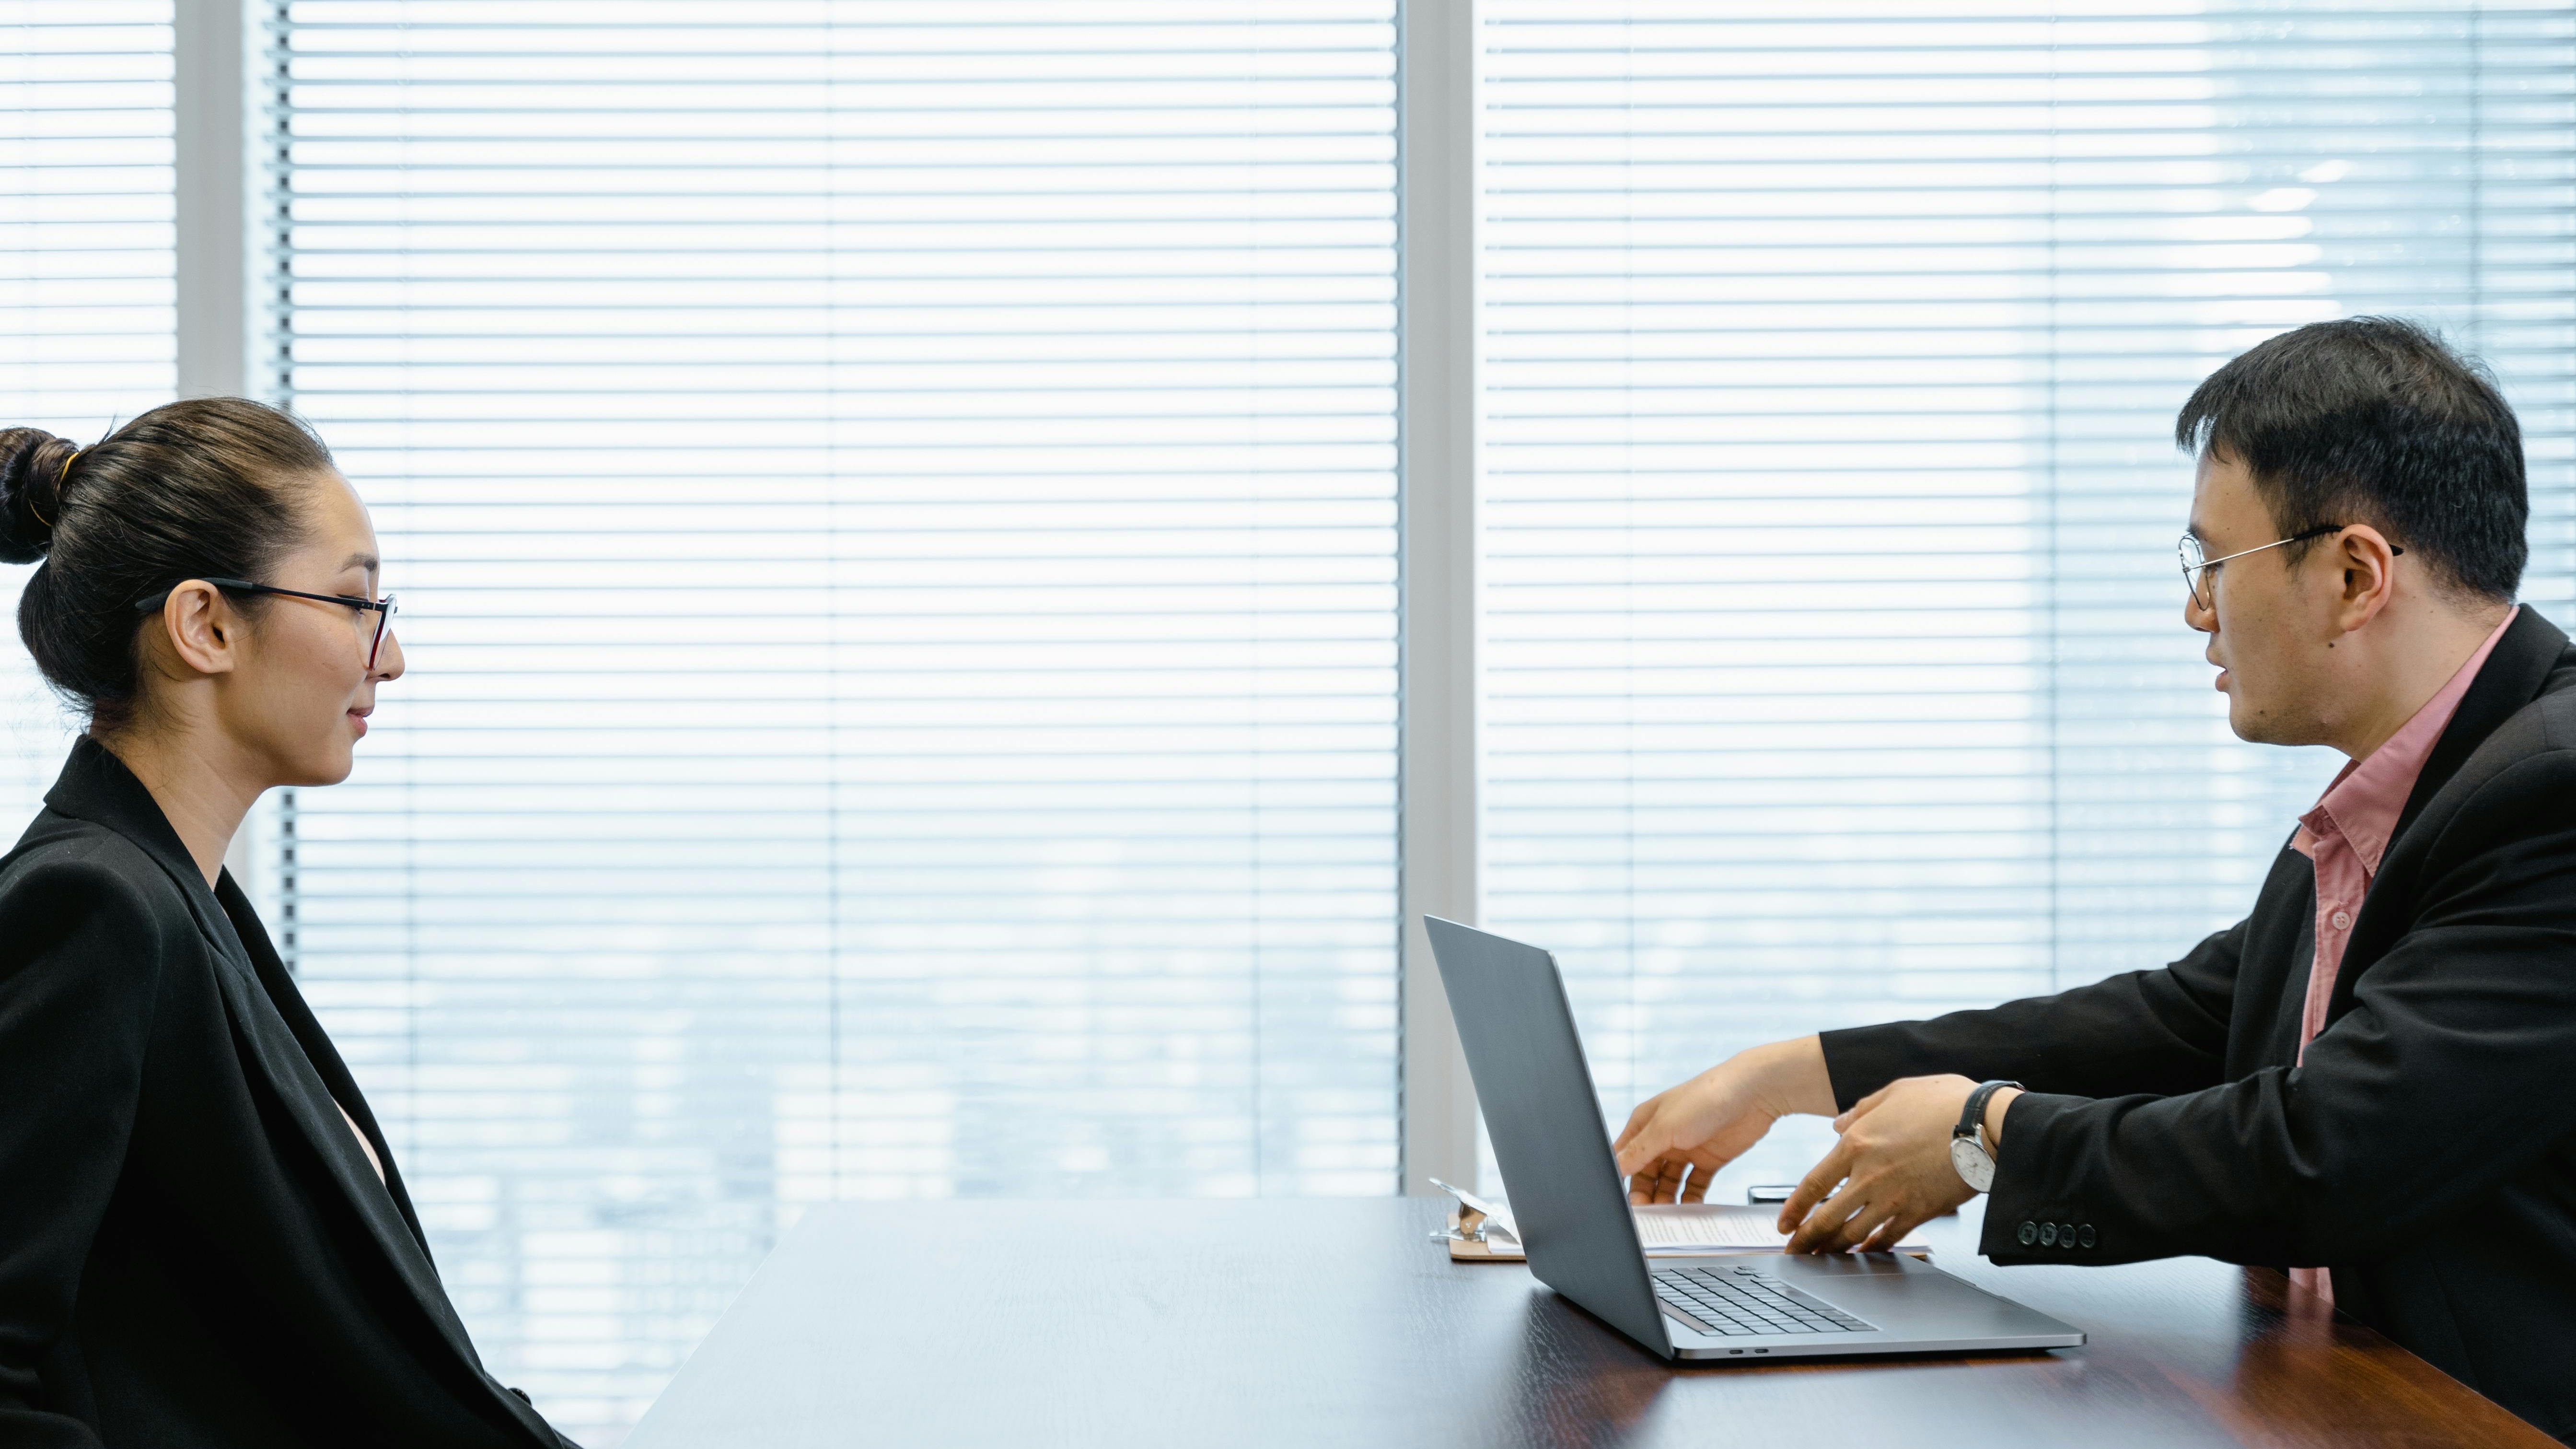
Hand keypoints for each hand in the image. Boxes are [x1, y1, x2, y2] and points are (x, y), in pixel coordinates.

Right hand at [1613, 1037, 1835, 1204]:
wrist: (1754, 1094)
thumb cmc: (1705, 1097)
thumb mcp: (1665, 1127)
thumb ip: (1639, 1151)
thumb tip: (1615, 1168)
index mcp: (1645, 1123)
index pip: (1624, 1157)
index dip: (1621, 1180)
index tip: (1625, 1204)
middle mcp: (1663, 1136)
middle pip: (1646, 1174)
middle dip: (1645, 1195)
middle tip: (1649, 1216)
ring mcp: (1686, 1149)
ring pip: (1668, 1183)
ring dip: (1666, 1200)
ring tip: (1669, 1217)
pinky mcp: (1709, 1160)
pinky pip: (1694, 1185)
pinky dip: (1690, 1199)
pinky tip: (1689, 1211)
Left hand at [1778, 1074, 1982, 1252]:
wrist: (1987, 1125)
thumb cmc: (1944, 1102)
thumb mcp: (1894, 1092)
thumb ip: (1859, 1110)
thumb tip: (1837, 1124)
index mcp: (1856, 1143)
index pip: (1813, 1184)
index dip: (1795, 1209)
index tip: (1784, 1224)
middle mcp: (1869, 1175)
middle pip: (1827, 1218)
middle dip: (1806, 1240)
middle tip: (1793, 1253)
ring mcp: (1894, 1197)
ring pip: (1854, 1233)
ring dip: (1834, 1249)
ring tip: (1821, 1260)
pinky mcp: (1920, 1212)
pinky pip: (1888, 1237)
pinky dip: (1873, 1249)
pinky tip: (1865, 1253)